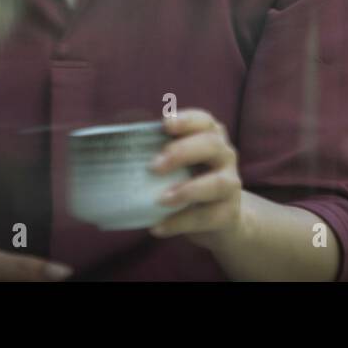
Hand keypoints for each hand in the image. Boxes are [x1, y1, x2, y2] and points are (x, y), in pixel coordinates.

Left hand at [147, 109, 244, 249]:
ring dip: (187, 190)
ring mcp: (231, 185)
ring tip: (160, 200)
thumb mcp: (178, 164)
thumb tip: (116, 143)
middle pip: (212, 145)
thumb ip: (157, 152)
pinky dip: (180, 222)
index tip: (165, 123)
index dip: (186, 120)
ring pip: (218, 183)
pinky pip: (207, 217)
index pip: (203, 121)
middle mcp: (225, 156)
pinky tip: (158, 227)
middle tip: (154, 166)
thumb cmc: (188, 182)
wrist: (219, 221)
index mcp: (210, 137)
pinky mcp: (228, 213)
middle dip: (182, 152)